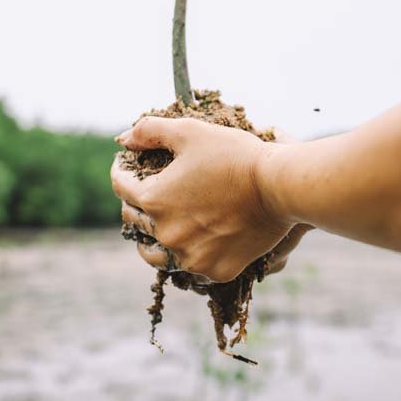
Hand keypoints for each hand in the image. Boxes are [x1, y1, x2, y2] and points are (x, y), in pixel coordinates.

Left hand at [110, 116, 294, 283]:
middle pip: (134, 221)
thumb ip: (150, 130)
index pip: (121, 186)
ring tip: (159, 227)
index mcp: (153, 199)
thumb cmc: (234, 154)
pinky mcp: (215, 270)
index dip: (120, 170)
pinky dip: (189, 254)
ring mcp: (190, 257)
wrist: (279, 186)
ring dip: (152, 239)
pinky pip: (192, 266)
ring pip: (157, 254)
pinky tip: (194, 241)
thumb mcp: (189, 131)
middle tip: (143, 191)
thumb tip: (123, 139)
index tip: (126, 164)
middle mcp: (166, 234)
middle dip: (134, 203)